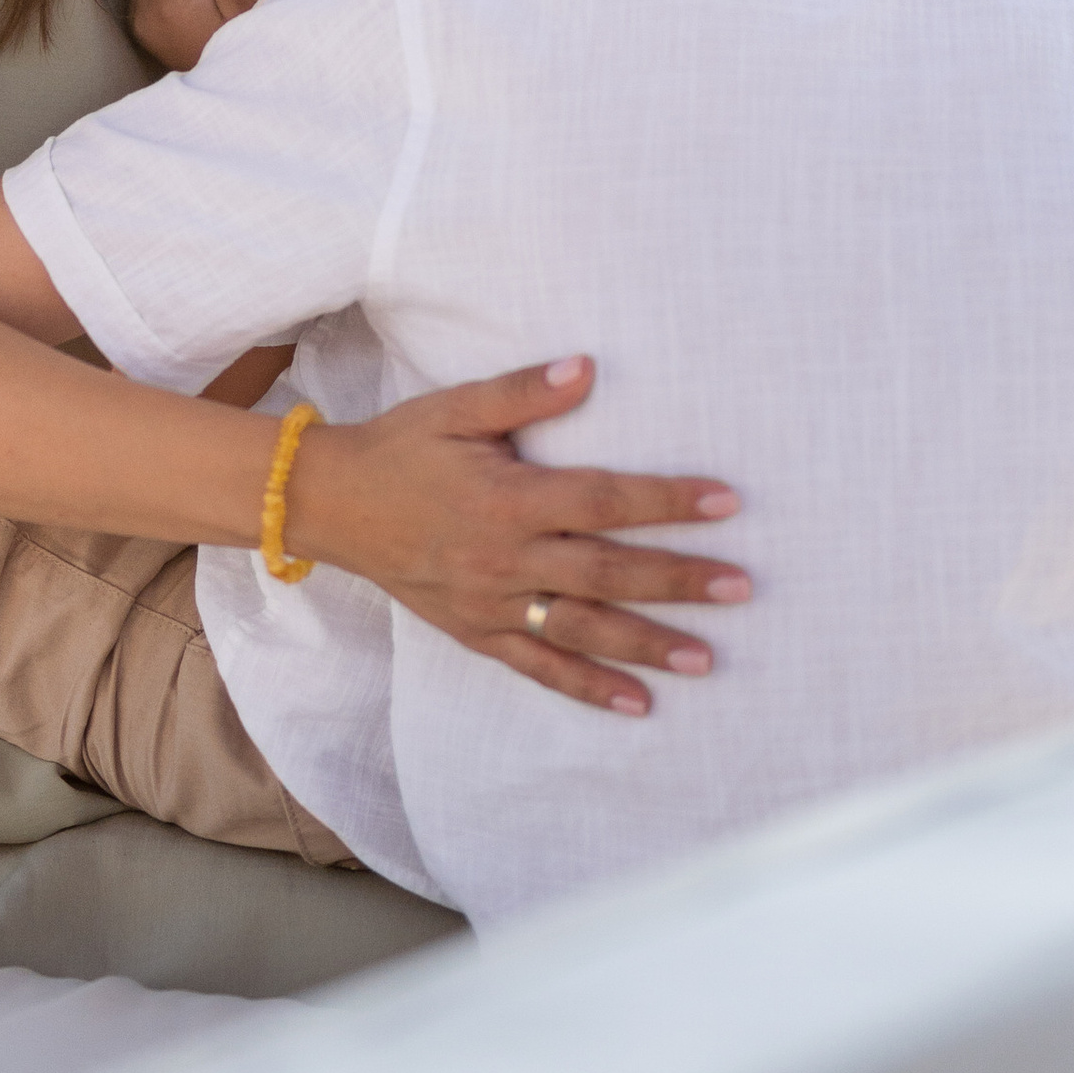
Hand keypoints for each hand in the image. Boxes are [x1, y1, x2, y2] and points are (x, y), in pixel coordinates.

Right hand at [288, 358, 747, 717]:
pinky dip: (589, 689)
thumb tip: (588, 368)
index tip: (725, 501)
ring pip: (583, 630)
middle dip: (677, 580)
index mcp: (509, 498)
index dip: (665, 501)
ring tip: (706, 657)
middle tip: (741, 588)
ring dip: (647, 644)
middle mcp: (508, 558)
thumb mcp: (456, 406)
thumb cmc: (401, 446)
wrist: (332, 504)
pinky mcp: (478, 633)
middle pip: (607, 572)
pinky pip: (540, 668)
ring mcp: (494, 604)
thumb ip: (524, 391)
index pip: (603, 501)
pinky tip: (637, 704)